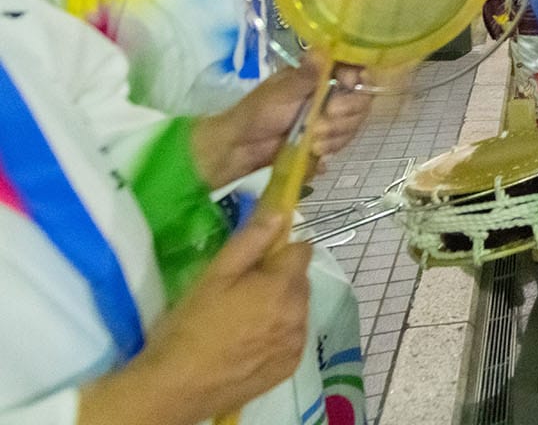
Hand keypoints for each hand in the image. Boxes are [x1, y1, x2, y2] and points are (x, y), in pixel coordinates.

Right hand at [88, 208, 312, 424]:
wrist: (176, 387)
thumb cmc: (191, 325)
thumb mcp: (215, 275)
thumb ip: (251, 240)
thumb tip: (281, 211)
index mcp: (284, 286)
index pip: (301, 250)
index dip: (278, 251)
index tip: (253, 262)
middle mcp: (300, 314)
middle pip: (299, 281)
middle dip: (278, 280)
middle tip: (240, 293)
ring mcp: (296, 343)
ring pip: (296, 310)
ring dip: (279, 308)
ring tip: (241, 321)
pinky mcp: (288, 367)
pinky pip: (292, 338)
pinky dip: (277, 335)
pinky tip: (247, 343)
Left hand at [191, 58, 371, 188]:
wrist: (243, 147)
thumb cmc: (258, 112)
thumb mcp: (281, 93)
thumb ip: (306, 76)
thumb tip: (322, 51)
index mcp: (319, 73)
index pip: (355, 67)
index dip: (357, 77)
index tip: (347, 86)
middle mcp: (330, 91)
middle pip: (361, 97)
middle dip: (346, 113)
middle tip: (325, 120)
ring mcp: (331, 115)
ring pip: (355, 121)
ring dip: (337, 134)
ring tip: (313, 141)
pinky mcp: (329, 135)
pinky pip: (345, 140)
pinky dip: (333, 147)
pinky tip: (316, 151)